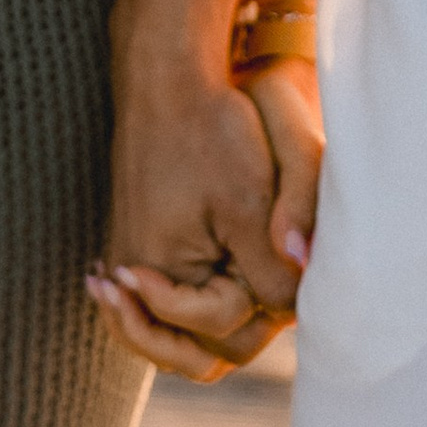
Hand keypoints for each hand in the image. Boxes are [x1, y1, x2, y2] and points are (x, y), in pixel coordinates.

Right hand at [88, 60, 308, 381]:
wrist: (167, 78)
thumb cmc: (211, 131)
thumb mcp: (252, 202)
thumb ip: (272, 270)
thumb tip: (294, 315)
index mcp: (157, 272)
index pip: (223, 329)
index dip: (261, 307)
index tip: (281, 269)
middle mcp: (133, 276)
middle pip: (194, 348)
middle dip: (236, 331)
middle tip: (272, 309)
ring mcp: (131, 259)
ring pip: (175, 331)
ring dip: (209, 332)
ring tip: (249, 315)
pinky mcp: (138, 240)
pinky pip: (160, 302)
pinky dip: (183, 311)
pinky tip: (212, 298)